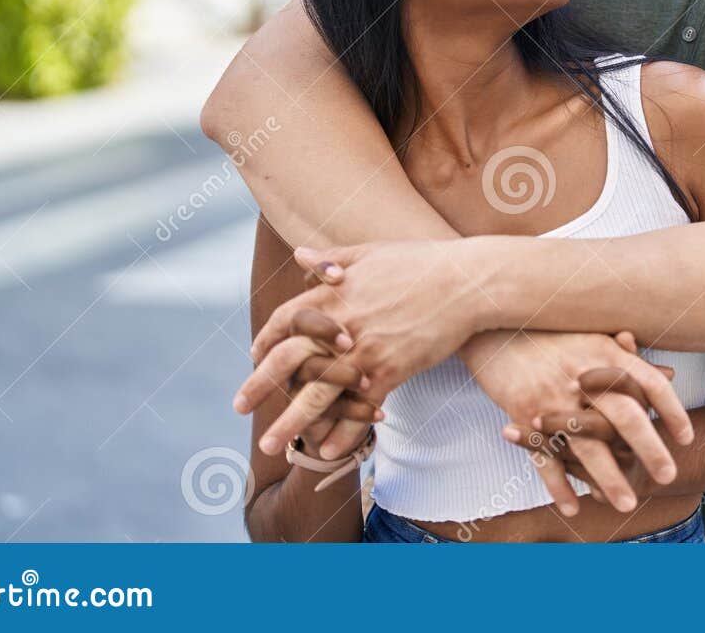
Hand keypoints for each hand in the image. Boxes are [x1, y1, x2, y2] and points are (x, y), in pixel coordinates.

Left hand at [238, 240, 482, 453]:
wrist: (466, 282)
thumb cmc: (421, 261)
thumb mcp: (371, 251)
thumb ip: (331, 258)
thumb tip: (300, 255)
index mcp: (333, 292)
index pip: (285, 321)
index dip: (266, 341)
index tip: (254, 357)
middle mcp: (341, 324)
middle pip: (287, 361)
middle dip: (259, 387)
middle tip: (238, 407)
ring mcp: (364, 351)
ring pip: (318, 393)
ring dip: (291, 423)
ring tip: (272, 446)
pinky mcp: (391, 371)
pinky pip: (359, 408)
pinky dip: (343, 432)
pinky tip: (327, 452)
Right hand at [476, 336, 689, 513]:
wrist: (492, 322)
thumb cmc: (549, 328)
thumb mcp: (593, 335)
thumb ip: (629, 358)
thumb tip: (668, 374)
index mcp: (604, 353)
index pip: (649, 383)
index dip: (672, 410)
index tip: (687, 438)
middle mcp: (583, 375)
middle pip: (625, 416)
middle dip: (649, 450)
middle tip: (668, 476)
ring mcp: (553, 397)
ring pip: (587, 444)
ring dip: (608, 478)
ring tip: (626, 505)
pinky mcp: (524, 414)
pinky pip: (544, 457)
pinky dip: (558, 485)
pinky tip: (573, 509)